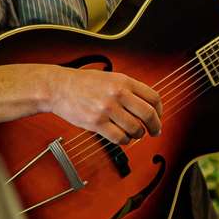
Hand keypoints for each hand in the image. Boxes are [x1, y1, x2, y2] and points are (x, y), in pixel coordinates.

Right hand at [47, 66, 161, 143]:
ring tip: (134, 134)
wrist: (58, 87)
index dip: (159, 111)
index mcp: (124, 81)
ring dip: (138, 134)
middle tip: (154, 131)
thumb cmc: (83, 83)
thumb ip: (129, 89)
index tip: (158, 118)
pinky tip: (122, 138)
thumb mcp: (111, 78)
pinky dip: (124, 141)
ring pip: (135, 128)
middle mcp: (117, 94)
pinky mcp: (96, 123)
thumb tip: (148, 106)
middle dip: (155, 126)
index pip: (153, 97)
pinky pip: (119, 137)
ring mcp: (107, 109)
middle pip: (148, 114)